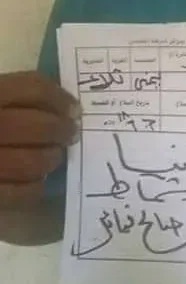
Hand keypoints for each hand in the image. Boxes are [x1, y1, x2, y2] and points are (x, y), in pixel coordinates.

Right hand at [0, 72, 79, 208]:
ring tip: (53, 155)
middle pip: (38, 126)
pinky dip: (35, 187)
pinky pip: (20, 194)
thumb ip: (14, 96)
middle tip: (71, 133)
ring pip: (32, 162)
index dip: (60, 99)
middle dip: (62, 130)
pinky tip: (36, 180)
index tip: (74, 108)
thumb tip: (58, 104)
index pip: (33, 89)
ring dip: (51, 158)